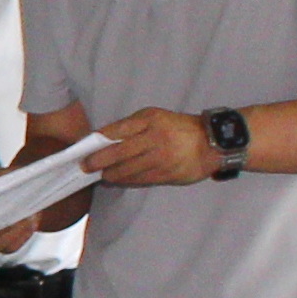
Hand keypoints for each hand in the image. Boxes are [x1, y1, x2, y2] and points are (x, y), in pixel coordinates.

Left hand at [85, 107, 215, 187]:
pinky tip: (118, 179)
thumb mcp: (156, 117)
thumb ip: (133, 126)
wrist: (211, 143)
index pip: (117, 130)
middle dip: (98, 161)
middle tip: (86, 166)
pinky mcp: (166, 174)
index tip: (85, 147)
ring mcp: (160, 158)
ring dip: (111, 174)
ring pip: (127, 169)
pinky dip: (126, 180)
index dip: (98, 140)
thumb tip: (105, 140)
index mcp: (150, 119)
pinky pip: (140, 179)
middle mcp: (154, 137)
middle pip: (118, 152)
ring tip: (102, 174)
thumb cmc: (178, 128)